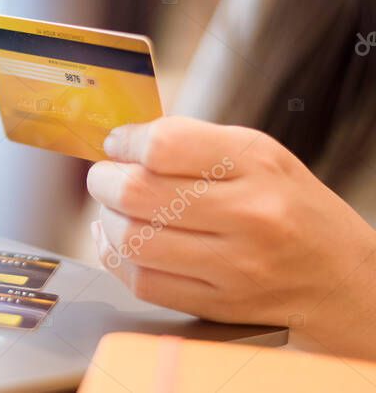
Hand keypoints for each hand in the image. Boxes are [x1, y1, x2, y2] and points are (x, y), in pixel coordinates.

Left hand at [86, 116, 375, 358]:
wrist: (343, 278)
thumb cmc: (289, 206)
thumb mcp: (258, 154)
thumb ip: (192, 141)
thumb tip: (122, 142)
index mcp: (256, 165)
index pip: (164, 145)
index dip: (126, 142)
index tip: (118, 144)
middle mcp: (249, 215)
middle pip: (137, 193)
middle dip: (103, 181)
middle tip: (104, 177)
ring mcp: (234, 266)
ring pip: (133, 240)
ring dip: (107, 221)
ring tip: (114, 210)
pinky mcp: (219, 305)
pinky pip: (142, 282)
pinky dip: (117, 258)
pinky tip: (120, 242)